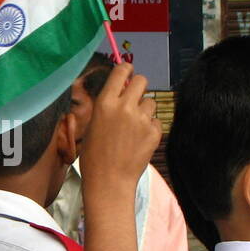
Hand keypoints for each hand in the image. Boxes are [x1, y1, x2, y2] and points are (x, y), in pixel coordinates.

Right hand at [79, 63, 160, 192]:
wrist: (109, 180)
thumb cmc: (94, 156)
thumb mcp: (93, 124)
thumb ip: (108, 105)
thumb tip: (120, 91)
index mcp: (105, 102)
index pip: (122, 71)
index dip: (126, 70)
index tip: (128, 72)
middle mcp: (125, 107)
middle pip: (141, 80)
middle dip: (138, 87)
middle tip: (134, 99)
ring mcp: (141, 119)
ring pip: (150, 102)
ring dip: (144, 110)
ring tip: (133, 128)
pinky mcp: (154, 132)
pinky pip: (156, 121)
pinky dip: (150, 128)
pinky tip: (139, 140)